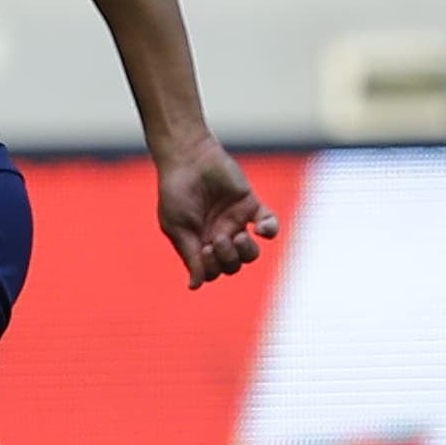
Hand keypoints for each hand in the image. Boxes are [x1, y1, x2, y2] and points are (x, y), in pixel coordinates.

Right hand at [154, 139, 277, 288]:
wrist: (188, 158)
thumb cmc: (176, 192)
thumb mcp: (177, 228)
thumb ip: (190, 256)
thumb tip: (195, 286)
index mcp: (199, 244)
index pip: (212, 272)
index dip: (210, 269)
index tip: (202, 250)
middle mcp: (218, 237)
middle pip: (232, 266)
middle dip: (226, 259)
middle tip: (216, 239)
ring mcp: (235, 222)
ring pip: (251, 254)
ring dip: (245, 251)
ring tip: (235, 235)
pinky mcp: (250, 205)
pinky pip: (269, 225)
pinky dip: (269, 231)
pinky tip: (260, 229)